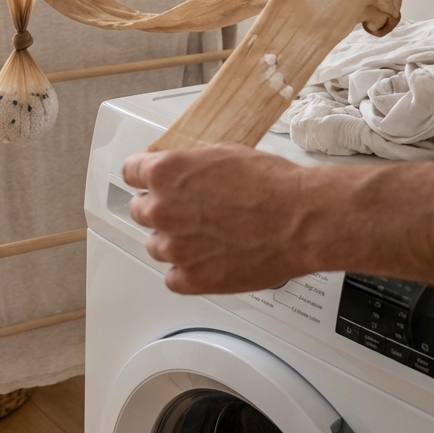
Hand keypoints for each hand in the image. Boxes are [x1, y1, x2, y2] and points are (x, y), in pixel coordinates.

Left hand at [123, 144, 313, 294]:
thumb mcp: (223, 153)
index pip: (131, 172)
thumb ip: (189, 165)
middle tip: (189, 210)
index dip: (144, 177)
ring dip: (174, 241)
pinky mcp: (191, 279)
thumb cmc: (273, 185)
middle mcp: (163, 210)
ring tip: (206, 236)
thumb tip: (178, 170)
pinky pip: (172, 277)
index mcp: (166, 173)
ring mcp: (175, 247)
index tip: (150, 182)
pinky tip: (208, 259)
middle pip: (140, 211)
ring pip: (156, 246)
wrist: (302, 220)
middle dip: (161, 209)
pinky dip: (187, 271)